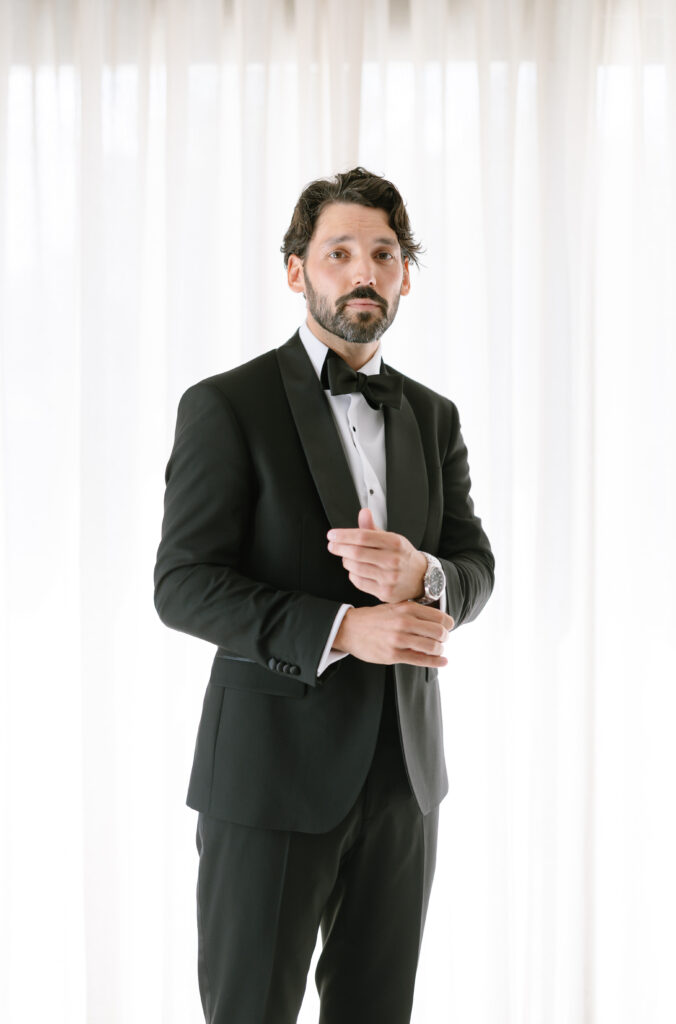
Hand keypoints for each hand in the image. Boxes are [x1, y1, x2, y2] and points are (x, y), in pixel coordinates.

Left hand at [327, 508, 427, 602]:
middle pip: (356, 553)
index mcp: (395, 543)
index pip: (363, 537)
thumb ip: (373, 527)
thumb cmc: (403, 556)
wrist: (421, 577)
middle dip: (339, 548)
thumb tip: (364, 512)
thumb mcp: (392, 538)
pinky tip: (355, 570)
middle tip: (332, 545)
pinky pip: (359, 582)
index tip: (332, 535)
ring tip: (346, 557)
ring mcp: (389, 578)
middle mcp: (393, 560)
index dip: (343, 535)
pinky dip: (352, 574)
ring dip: (345, 561)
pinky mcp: (385, 592)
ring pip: (355, 568)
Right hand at [333, 601, 453, 667]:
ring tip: (438, 650)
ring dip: (439, 650)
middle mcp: (404, 622)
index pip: (439, 616)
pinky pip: (420, 659)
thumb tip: (438, 621)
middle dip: (445, 637)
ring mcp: (398, 639)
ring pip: (432, 647)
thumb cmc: (375, 618)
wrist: (349, 629)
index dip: (448, 624)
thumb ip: (414, 612)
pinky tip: (443, 661)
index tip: (448, 627)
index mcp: (406, 608)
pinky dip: (436, 662)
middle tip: (443, 639)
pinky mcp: (393, 655)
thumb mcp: (394, 607)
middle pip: (439, 632)